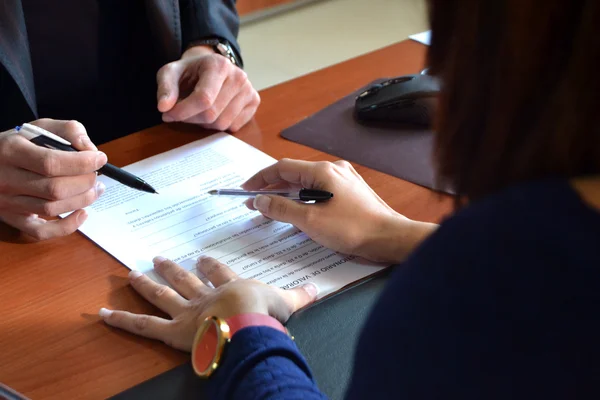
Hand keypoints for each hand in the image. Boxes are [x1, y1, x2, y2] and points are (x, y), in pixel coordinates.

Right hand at [0, 119, 106, 239]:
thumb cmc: (20, 143)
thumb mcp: (40, 127)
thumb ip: (68, 131)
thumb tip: (90, 149)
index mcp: (11, 150)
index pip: (51, 162)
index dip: (82, 163)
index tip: (100, 158)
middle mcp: (6, 178)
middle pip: (54, 188)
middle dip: (85, 182)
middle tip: (96, 175)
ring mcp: (7, 201)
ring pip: (51, 208)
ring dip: (82, 200)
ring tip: (96, 189)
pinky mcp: (11, 217)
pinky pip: (40, 231)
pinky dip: (66, 227)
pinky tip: (82, 214)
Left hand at [99, 256, 316, 350]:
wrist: (248, 324)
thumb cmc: (264, 313)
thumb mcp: (286, 301)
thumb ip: (299, 295)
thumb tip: (318, 288)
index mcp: (231, 289)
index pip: (219, 273)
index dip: (211, 266)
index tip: (203, 257)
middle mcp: (206, 297)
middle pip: (186, 280)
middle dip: (174, 269)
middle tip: (159, 257)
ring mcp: (188, 312)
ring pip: (163, 296)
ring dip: (147, 285)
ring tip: (132, 274)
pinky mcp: (174, 331)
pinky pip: (145, 326)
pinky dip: (123, 320)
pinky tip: (104, 313)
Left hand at [156, 46, 259, 131]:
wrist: (211, 67)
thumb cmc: (190, 72)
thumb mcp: (171, 73)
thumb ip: (165, 88)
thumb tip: (164, 107)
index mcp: (219, 65)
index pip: (203, 99)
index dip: (183, 112)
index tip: (168, 114)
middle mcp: (239, 76)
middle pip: (212, 114)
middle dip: (191, 119)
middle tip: (182, 113)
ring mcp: (249, 90)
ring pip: (222, 123)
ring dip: (204, 124)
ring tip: (198, 111)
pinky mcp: (254, 102)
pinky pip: (234, 127)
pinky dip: (219, 126)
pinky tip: (214, 112)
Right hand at [242, 159, 438, 262]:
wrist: (390, 238)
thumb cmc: (353, 229)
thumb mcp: (310, 221)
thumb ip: (281, 209)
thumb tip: (260, 200)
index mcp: (323, 171)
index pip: (282, 168)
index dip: (261, 178)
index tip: (245, 190)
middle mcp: (334, 170)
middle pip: (294, 175)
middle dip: (272, 188)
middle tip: (254, 203)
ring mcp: (344, 180)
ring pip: (307, 184)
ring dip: (288, 195)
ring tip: (272, 209)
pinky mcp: (350, 192)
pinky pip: (319, 191)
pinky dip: (304, 200)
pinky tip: (298, 212)